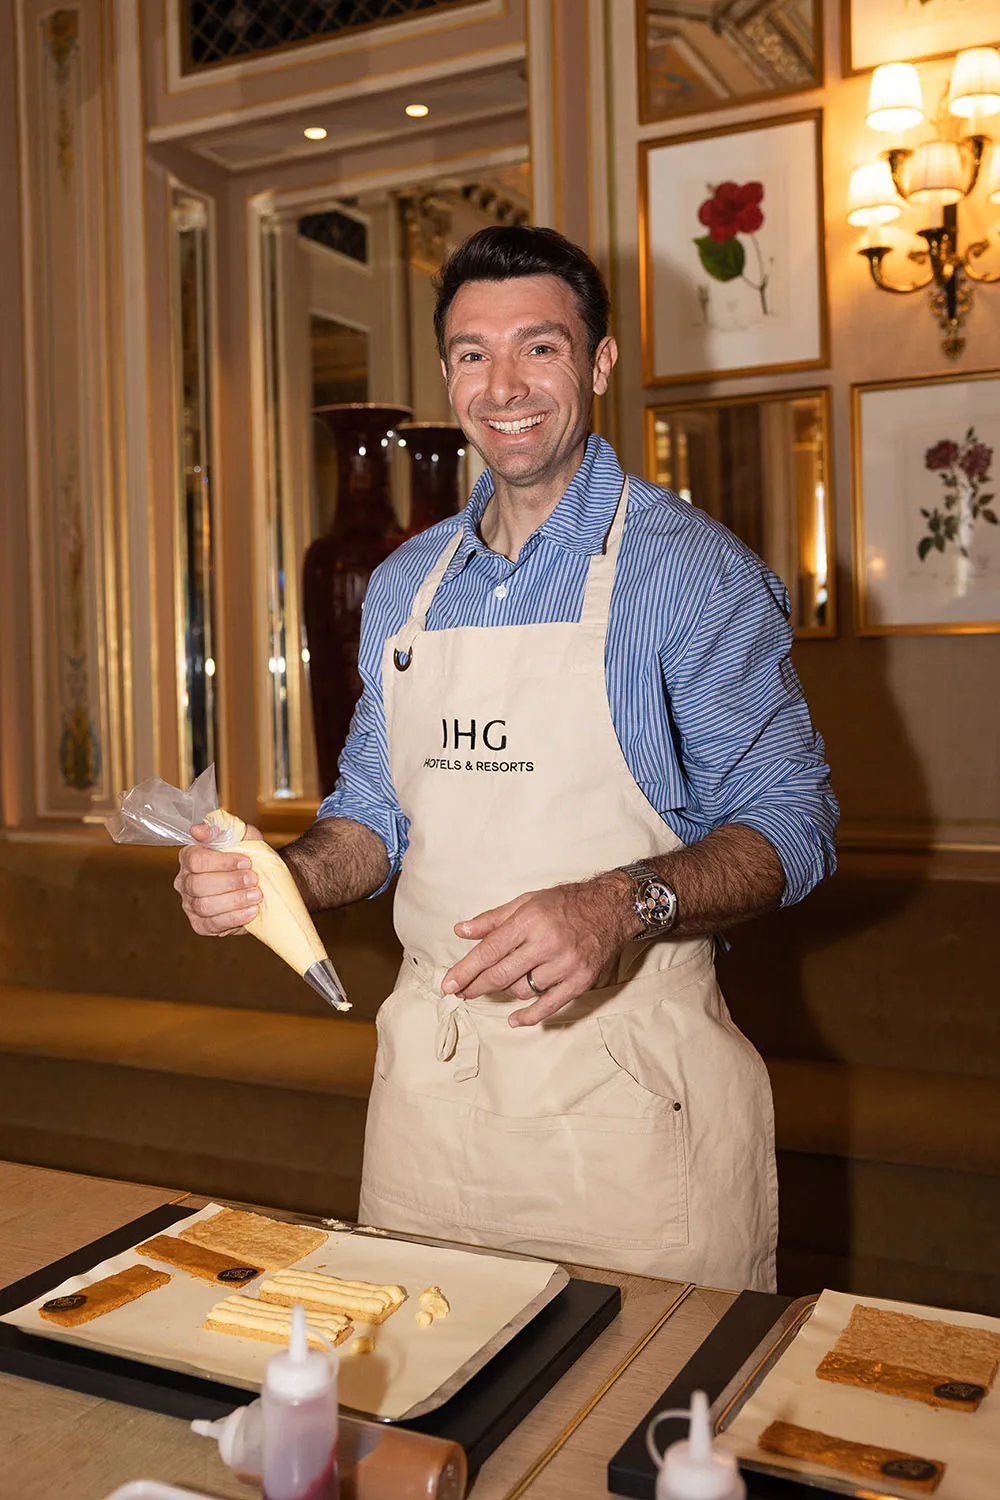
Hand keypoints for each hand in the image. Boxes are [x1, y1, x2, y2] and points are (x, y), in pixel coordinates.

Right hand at [173, 821, 264, 936]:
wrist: (264, 882)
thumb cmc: (249, 857)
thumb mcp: (242, 836)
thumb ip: (222, 828)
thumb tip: (197, 830)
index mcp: (189, 857)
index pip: (196, 859)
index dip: (222, 862)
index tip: (246, 861)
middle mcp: (184, 881)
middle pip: (198, 884)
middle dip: (231, 882)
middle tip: (254, 880)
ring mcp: (190, 905)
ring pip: (205, 905)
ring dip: (234, 900)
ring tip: (256, 895)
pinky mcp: (200, 924)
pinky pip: (212, 924)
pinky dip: (234, 918)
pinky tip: (251, 911)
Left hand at [441, 874, 637, 1026]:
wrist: (611, 908)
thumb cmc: (565, 903)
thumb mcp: (526, 901)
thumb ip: (492, 919)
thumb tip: (460, 931)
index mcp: (530, 921)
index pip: (489, 951)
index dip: (465, 970)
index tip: (448, 985)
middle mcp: (546, 943)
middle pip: (501, 974)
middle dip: (476, 987)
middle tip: (461, 993)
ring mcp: (565, 965)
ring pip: (522, 990)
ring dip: (507, 990)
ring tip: (503, 982)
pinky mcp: (580, 981)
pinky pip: (549, 1006)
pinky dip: (529, 1016)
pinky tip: (514, 1019)